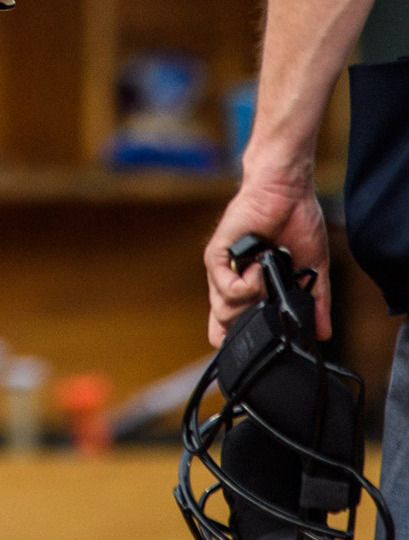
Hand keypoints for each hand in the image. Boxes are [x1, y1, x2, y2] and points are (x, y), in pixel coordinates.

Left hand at [205, 170, 329, 343]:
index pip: (231, 326)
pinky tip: (260, 268)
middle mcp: (232, 282)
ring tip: (269, 277)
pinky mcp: (216, 255)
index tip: (256, 345)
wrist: (287, 194)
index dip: (238, 340)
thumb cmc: (296, 225)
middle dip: (253, 322)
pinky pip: (226, 289)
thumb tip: (323, 333)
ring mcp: (222, 270)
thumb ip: (315, 302)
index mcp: (250, 288)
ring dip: (254, 301)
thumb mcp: (312, 270)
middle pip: (228, 325)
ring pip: (225, 311)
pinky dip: (248, 286)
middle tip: (272, 297)